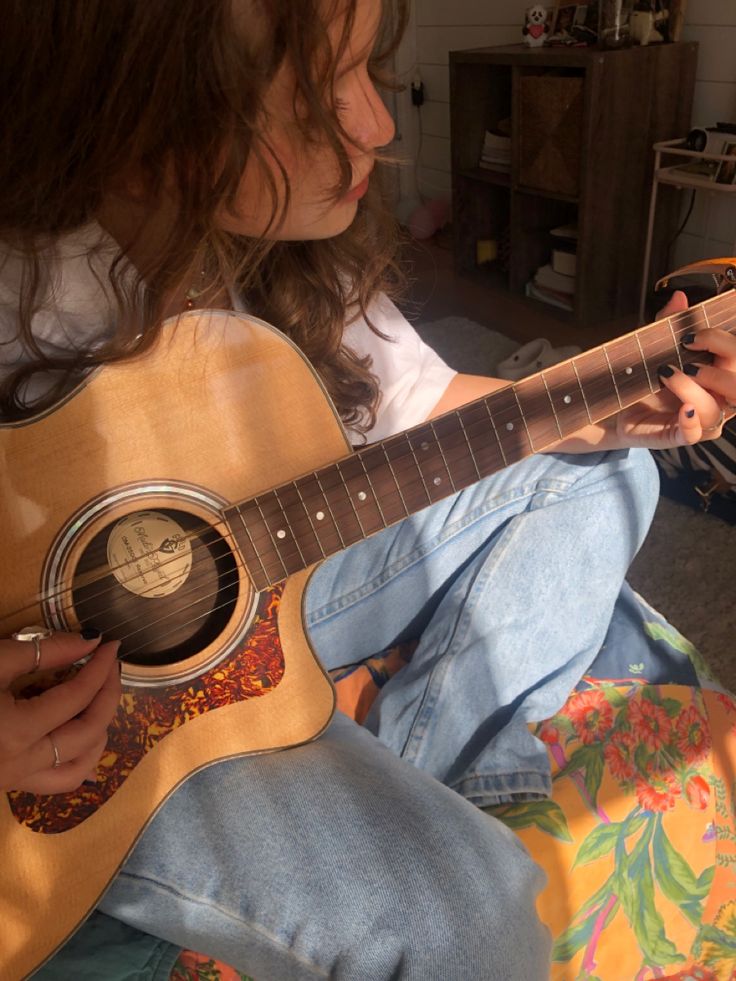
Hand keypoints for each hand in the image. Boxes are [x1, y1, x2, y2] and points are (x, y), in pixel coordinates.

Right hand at [0, 631, 120, 794]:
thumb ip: (43, 652)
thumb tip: (90, 640)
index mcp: (17, 730)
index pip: (78, 696)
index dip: (101, 668)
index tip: (112, 645)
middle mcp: (23, 762)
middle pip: (89, 731)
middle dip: (108, 695)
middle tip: (111, 666)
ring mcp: (16, 779)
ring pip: (80, 766)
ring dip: (100, 731)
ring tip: (101, 699)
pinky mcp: (9, 785)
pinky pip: (58, 782)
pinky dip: (80, 759)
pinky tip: (82, 737)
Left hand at [615, 291, 735, 448]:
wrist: (615, 407)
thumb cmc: (645, 377)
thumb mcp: (656, 346)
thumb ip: (669, 323)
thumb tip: (680, 296)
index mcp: (719, 374)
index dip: (723, 342)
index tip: (692, 335)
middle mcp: (716, 399)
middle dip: (720, 363)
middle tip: (686, 351)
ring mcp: (699, 421)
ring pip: (714, 409)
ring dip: (692, 388)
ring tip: (666, 373)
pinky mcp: (677, 436)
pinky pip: (693, 434)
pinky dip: (691, 421)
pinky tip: (684, 407)